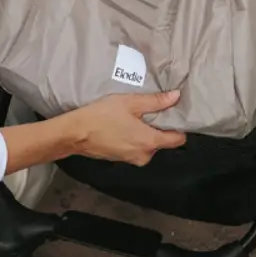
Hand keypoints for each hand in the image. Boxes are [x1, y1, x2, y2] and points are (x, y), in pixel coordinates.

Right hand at [67, 91, 186, 165]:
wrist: (76, 133)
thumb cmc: (103, 115)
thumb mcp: (130, 103)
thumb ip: (155, 102)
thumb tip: (176, 97)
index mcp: (150, 142)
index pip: (178, 140)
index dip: (179, 126)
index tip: (176, 113)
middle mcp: (144, 155)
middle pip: (162, 142)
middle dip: (159, 127)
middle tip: (152, 109)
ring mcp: (132, 159)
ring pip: (148, 145)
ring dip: (146, 132)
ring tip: (137, 115)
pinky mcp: (121, 159)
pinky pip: (136, 148)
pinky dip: (134, 137)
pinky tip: (125, 124)